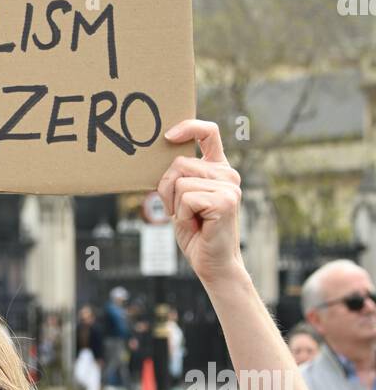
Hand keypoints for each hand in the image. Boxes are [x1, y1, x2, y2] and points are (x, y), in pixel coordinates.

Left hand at [157, 118, 243, 286]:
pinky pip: (185, 197)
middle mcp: (228, 174)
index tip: (168, 136)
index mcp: (219, 169)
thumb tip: (160, 153)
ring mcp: (229, 186)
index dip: (188, 127)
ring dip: (175, 205)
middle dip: (168, 189)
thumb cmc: (195, 231)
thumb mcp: (183, 198)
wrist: (212, 263)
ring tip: (191, 219)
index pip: (208, 132)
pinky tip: (196, 225)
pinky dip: (182, 215)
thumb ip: (180, 176)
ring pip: (180, 182)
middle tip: (181, 211)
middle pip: (179, 163)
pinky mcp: (225, 200)